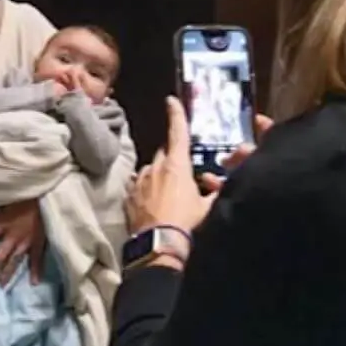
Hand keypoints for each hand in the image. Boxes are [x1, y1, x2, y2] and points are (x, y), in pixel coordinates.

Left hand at [0, 200, 45, 285]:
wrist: (45, 198)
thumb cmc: (24, 197)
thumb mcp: (6, 202)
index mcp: (2, 224)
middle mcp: (12, 237)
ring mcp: (26, 242)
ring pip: (14, 261)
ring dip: (8, 274)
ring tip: (2, 285)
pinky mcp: (38, 244)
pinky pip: (36, 259)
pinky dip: (36, 271)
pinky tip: (34, 282)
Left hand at [126, 100, 275, 235]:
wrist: (159, 245)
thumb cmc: (187, 224)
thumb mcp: (208, 207)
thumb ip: (213, 192)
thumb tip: (216, 186)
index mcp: (177, 165)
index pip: (178, 132)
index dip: (176, 114)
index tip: (171, 100)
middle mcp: (155, 167)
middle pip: (164, 155)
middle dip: (172, 162)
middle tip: (181, 180)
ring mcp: (139, 181)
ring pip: (150, 171)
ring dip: (157, 178)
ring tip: (167, 198)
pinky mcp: (128, 196)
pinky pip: (137, 187)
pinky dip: (145, 192)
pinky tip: (152, 206)